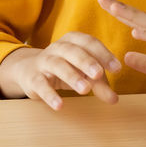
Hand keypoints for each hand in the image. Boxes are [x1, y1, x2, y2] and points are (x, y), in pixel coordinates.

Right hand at [0, 32, 120, 109]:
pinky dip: (50, 95)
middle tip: (99, 74)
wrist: (28, 70)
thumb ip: (99, 84)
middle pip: (73, 51)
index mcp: (73, 41)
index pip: (89, 42)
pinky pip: (41, 84)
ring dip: (71, 76)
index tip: (117, 68)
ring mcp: (44, 61)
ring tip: (85, 90)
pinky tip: (60, 105)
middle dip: (87, 61)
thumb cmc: (64, 69)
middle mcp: (58, 47)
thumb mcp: (83, 74)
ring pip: (57, 65)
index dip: (104, 54)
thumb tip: (114, 99)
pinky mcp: (33, 77)